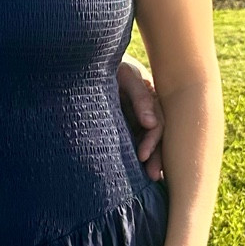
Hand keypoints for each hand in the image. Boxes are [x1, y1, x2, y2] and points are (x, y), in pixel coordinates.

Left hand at [117, 55, 163, 180]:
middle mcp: (146, 109)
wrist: (86, 65)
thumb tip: (151, 123)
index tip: (143, 156)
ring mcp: (136, 118)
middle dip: (157, 157)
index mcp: (151, 97)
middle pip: (157, 136)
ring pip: (147, 142)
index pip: (158, 124)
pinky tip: (141, 173)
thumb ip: (139, 96)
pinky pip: (134, 142)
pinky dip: (140, 156)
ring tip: (150, 180)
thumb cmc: (106, 67)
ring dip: (151, 160)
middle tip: (154, 176)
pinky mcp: (124, 125)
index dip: (153, 141)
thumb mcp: (124, 75)